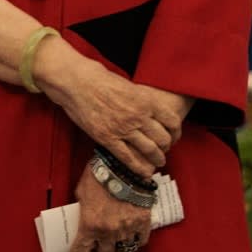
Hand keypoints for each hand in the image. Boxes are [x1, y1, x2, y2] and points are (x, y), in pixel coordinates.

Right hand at [35, 45, 181, 177]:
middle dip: (166, 147)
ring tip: (157, 161)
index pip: (173, 122)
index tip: (173, 136)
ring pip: (150, 150)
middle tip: (164, 149)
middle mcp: (138, 116)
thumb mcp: (129, 86)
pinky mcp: (107, 138)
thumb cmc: (99, 79)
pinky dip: (139, 168)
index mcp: (146, 101)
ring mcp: (123, 128)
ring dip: (157, 159)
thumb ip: (142, 101)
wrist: (75, 82)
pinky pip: (128, 157)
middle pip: (163, 139)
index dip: (176, 133)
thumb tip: (151, 112)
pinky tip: (145, 172)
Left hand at [69, 160, 154, 251]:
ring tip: (116, 243)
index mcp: (89, 225)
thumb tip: (82, 216)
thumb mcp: (81, 192)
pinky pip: (141, 241)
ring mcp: (128, 230)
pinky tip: (131, 236)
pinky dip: (136, 240)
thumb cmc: (99, 176)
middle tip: (99, 249)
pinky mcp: (144, 224)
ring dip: (119, 249)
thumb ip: (82, 209)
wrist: (123, 167)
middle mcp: (109, 232)